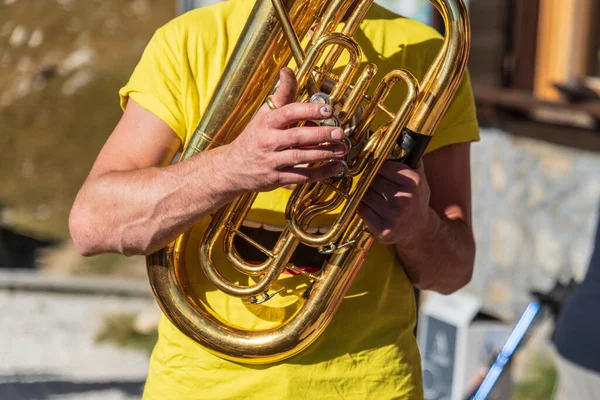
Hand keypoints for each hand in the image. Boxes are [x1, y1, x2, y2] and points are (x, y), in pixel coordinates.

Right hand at [223, 67, 347, 192]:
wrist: (232, 167)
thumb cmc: (254, 136)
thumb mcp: (264, 114)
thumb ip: (282, 95)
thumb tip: (287, 70)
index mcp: (266, 122)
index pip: (289, 112)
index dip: (309, 110)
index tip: (328, 110)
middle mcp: (267, 141)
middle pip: (297, 137)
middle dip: (321, 134)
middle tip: (340, 132)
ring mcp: (271, 161)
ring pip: (300, 157)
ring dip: (324, 154)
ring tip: (342, 149)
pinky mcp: (276, 179)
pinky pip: (301, 176)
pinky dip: (320, 173)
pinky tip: (336, 167)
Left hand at [357, 160, 432, 245]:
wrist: (421, 230)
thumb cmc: (416, 200)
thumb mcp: (420, 178)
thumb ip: (410, 159)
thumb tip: (398, 138)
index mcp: (413, 182)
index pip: (382, 166)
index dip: (375, 166)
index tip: (372, 168)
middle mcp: (405, 198)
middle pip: (372, 180)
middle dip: (368, 180)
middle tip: (368, 181)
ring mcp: (394, 215)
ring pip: (365, 194)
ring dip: (363, 193)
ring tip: (370, 194)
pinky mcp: (384, 229)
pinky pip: (362, 210)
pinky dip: (361, 206)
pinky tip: (368, 206)